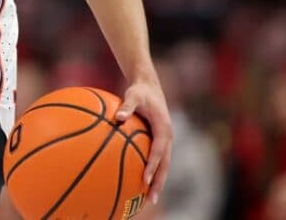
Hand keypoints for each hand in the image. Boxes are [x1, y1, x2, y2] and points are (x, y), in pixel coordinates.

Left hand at [115, 79, 172, 205]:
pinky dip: (153, 171)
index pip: (159, 151)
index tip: (145, 179)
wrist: (149, 86)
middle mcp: (167, 137)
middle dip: (159, 182)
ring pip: (164, 165)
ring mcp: (165, 140)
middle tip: (151, 199)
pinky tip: (142, 182)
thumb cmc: (140, 91)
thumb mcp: (133, 95)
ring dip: (158, 181)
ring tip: (149, 199)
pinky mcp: (160, 141)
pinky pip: (158, 159)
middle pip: (165, 164)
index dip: (153, 166)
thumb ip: (127, 107)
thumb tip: (118, 118)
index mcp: (164, 128)